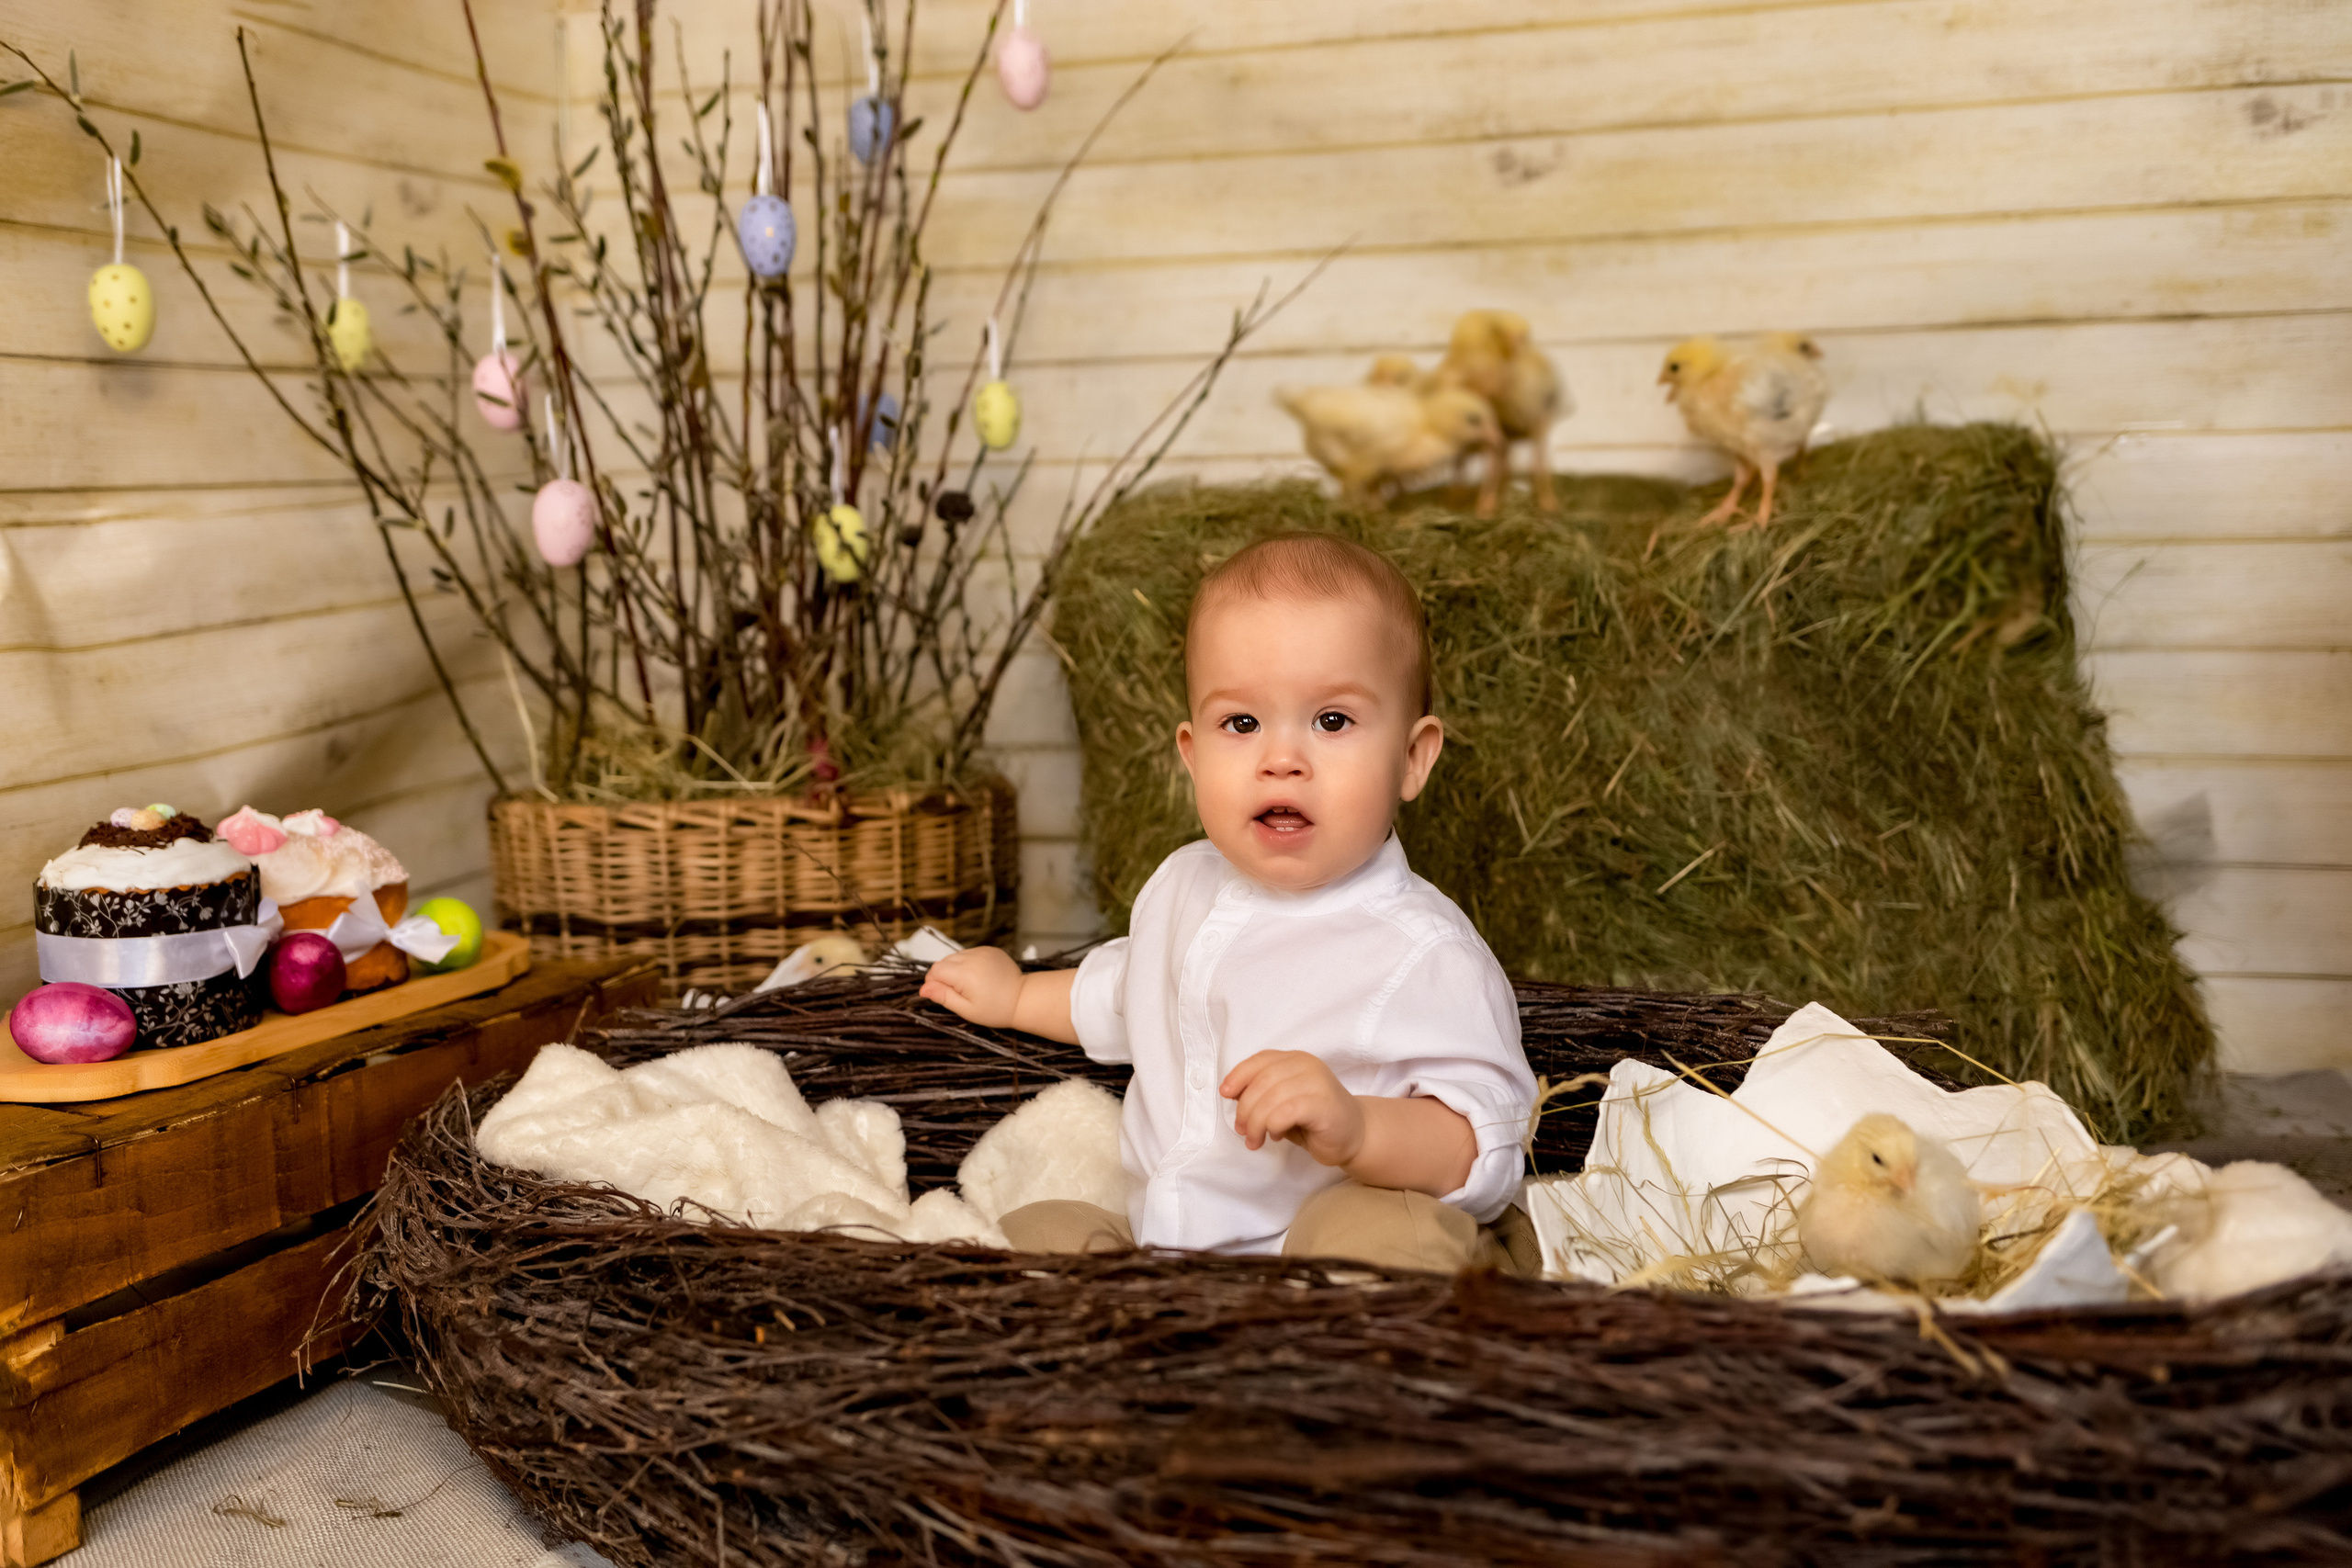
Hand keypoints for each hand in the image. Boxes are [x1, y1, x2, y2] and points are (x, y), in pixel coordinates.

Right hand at [920, 946, 1025, 1028]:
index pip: (935, 970)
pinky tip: (978, 976)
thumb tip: (922, 989)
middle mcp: (972, 958)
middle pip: (944, 961)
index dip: (933, 982)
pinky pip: (970, 953)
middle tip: (957, 992)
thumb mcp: (966, 1009)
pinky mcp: (990, 949)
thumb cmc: (996, 1010)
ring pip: (956, 956)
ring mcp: (983, 951)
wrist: (1023, 999)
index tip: (941, 993)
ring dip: (955, 968)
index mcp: (965, 974)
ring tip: (969, 984)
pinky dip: (968, 963)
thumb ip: (943, 997)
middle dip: (944, 975)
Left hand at [1221, 1050, 1365, 1167]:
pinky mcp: (1324, 1104)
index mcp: (1295, 1059)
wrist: (1355, 1134)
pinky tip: (1277, 1136)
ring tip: (1256, 1140)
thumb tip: (1231, 1094)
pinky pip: (1286, 1112)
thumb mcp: (1282, 1101)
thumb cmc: (1314, 1119)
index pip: (1259, 1061)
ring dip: (1256, 1123)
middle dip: (1245, 1109)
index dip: (1238, 1076)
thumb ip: (1261, 1093)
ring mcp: (1318, 1082)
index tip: (1226, 1095)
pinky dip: (1273, 1126)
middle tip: (1243, 1131)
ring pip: (1271, 1098)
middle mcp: (1307, 1065)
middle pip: (1261, 1081)